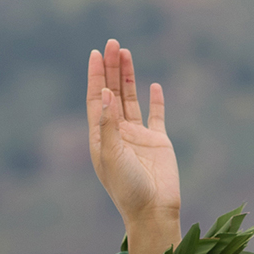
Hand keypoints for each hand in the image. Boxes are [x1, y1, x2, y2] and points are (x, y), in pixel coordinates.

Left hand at [86, 40, 180, 247]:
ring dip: (128, 76)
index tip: (95, 54)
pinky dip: (155, 100)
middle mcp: (118, 134)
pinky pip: (156, 115)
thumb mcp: (112, 155)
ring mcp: (138, 137)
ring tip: (126, 52)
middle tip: (112, 42)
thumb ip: (109, 124)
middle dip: (112, 69)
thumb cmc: (128, 188)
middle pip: (112, 94)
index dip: (95, 77)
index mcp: (101, 139)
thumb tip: (104, 92)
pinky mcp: (158, 141)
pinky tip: (153, 86)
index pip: (96, 100)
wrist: (154, 210)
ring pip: (131, 99)